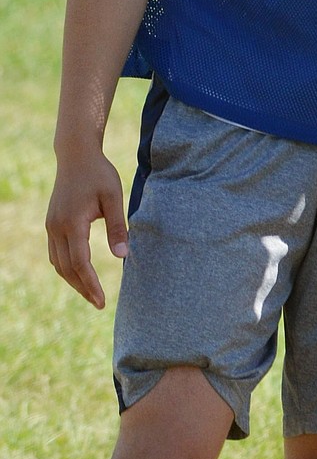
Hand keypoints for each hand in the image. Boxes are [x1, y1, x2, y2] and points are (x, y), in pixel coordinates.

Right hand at [45, 149, 127, 309]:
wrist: (76, 156)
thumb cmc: (99, 174)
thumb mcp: (113, 197)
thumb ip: (117, 226)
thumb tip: (123, 256)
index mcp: (72, 223)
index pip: (80, 263)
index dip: (91, 284)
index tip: (102, 301)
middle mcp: (56, 228)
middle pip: (67, 268)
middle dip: (82, 288)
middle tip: (99, 303)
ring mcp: (51, 226)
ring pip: (58, 263)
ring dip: (73, 280)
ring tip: (90, 293)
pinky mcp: (52, 223)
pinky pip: (56, 253)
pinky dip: (67, 267)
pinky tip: (79, 274)